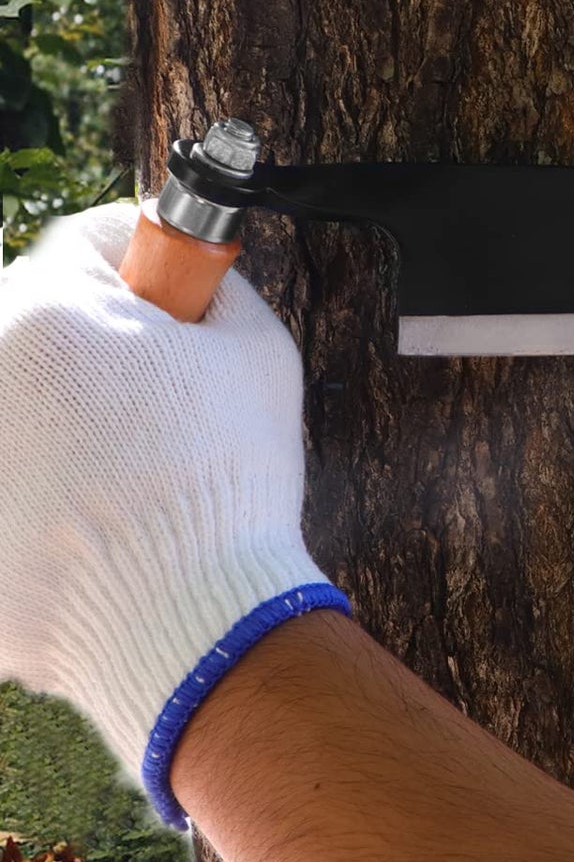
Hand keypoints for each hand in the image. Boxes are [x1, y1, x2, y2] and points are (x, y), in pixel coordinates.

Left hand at [0, 203, 345, 827]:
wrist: (189, 619)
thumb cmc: (227, 480)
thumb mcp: (261, 354)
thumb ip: (220, 293)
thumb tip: (196, 284)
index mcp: (51, 313)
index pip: (89, 242)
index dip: (148, 259)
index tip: (174, 290)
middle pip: (44, 325)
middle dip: (100, 345)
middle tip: (163, 395)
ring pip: (24, 408)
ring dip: (66, 421)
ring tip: (134, 474)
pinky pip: (16, 486)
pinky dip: (46, 494)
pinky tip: (102, 524)